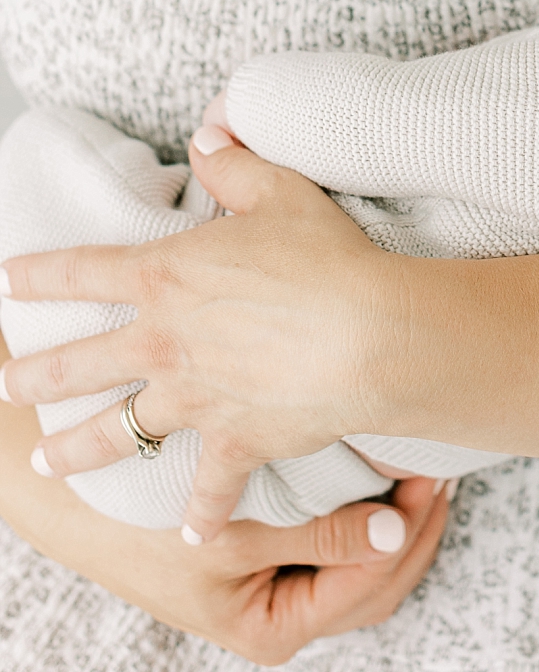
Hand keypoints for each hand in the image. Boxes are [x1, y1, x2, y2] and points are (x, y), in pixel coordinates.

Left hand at [0, 132, 408, 542]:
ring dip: (75, 450)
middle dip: (34, 375)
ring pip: (117, 434)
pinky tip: (193, 538)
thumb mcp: (280, 190)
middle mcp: (164, 343)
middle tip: (5, 386)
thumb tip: (207, 133)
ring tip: (45, 461)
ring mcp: (193, 400)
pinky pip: (210, 489)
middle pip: (79, 364)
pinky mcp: (234, 443)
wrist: (369, 335)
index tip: (6, 280)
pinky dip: (203, 515)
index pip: (83, 272)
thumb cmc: (327, 256)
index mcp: (165, 276)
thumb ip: (234, 162)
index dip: (39, 274)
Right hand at [146, 473, 449, 662]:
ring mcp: (284, 590)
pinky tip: (388, 474)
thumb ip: (319, 534)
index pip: (369, 584)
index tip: (431, 477)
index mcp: (275, 627)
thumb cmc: (151, 523)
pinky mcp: (279, 559)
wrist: (87, 501)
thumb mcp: (237, 533)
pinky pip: (344, 547)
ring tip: (427, 468)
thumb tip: (396, 529)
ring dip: (402, 522)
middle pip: (379, 584)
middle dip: (417, 529)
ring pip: (368, 569)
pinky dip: (373, 516)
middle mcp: (286, 617)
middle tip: (443, 469)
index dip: (407, 532)